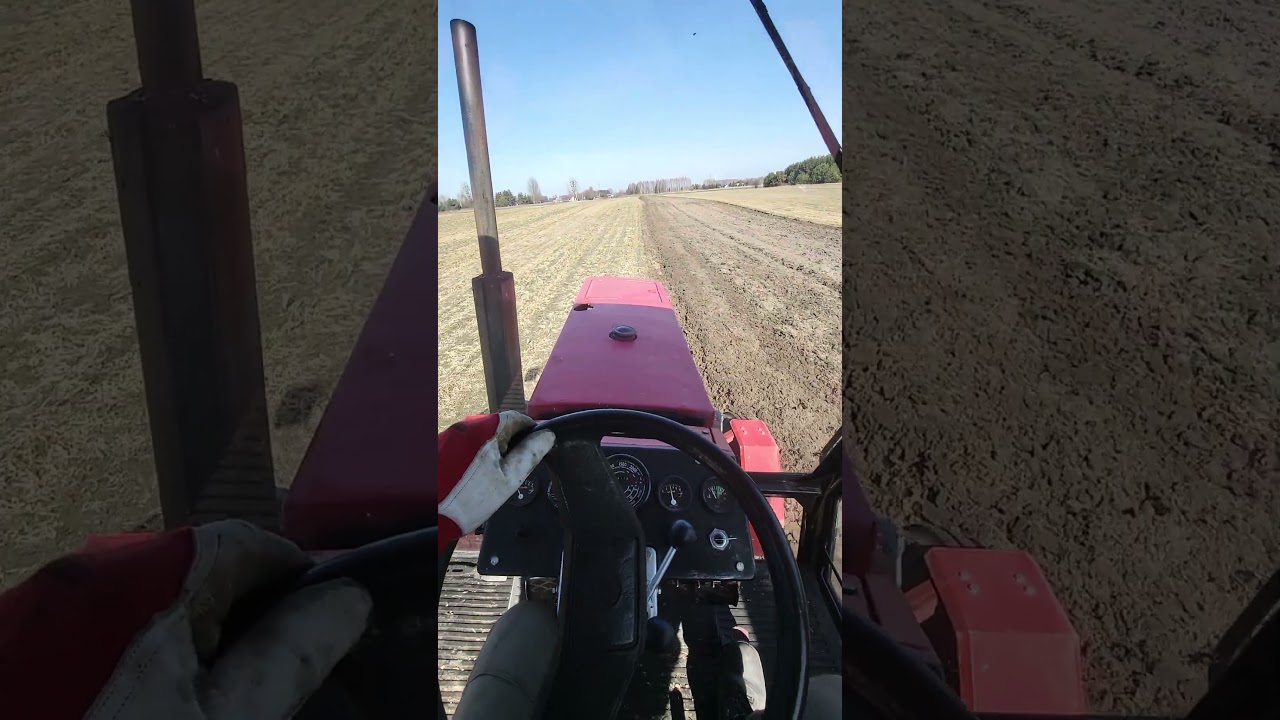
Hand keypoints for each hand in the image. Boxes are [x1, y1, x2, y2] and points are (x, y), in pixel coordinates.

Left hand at [0, 520, 370, 719]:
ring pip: (145, 612)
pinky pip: (97, 642)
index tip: (324, 630)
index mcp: (145, 573)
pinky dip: (133, 668)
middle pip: (194, 578)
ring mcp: (38, 616)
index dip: (297, 582)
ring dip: (187, 650)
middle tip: (266, 690)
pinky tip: (147, 712)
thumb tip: (349, 596)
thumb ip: (294, 651)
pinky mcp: (15, 656)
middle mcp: (86, 575)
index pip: (248, 543)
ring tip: (204, 710)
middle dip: (241, 624)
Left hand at [438, 411, 555, 548]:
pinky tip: (475, 476)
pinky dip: (476, 455)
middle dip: (511, 442)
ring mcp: (450, 435)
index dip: (531, 430)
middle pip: (498, 426)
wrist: (431, 515)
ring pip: (481, 436)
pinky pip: (466, 444)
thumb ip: (531, 453)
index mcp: (485, 428)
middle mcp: (465, 425)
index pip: (516, 417)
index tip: (536, 447)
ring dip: (492, 449)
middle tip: (516, 467)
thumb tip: (547, 435)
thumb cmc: (473, 497)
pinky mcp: (440, 446)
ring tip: (494, 476)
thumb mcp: (510, 478)